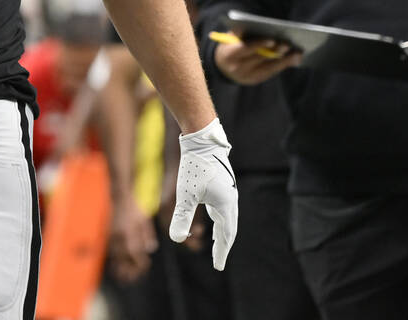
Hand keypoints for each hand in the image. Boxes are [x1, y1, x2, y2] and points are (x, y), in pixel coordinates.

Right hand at [108, 195, 157, 282]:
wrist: (117, 194)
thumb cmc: (132, 205)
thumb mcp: (144, 218)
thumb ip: (147, 234)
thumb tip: (151, 248)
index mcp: (132, 233)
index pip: (137, 254)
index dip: (140, 263)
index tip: (144, 266)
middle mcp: (121, 236)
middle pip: (125, 258)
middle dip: (129, 269)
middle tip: (131, 278)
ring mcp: (112, 235)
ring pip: (115, 255)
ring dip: (119, 266)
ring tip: (121, 276)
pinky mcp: (106, 233)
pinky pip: (109, 249)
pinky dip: (112, 258)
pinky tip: (114, 262)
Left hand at [169, 118, 237, 270]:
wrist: (203, 139)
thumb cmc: (194, 166)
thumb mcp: (185, 194)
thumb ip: (181, 217)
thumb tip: (176, 239)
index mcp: (225, 206)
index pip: (226, 236)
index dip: (221, 252)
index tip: (218, 266)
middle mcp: (231, 199)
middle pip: (229, 228)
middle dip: (223, 244)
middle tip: (219, 259)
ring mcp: (228, 190)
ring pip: (226, 216)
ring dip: (222, 231)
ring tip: (217, 242)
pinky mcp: (222, 182)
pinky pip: (223, 206)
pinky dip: (219, 217)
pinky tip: (212, 215)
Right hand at [213, 37, 299, 85]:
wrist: (222, 66)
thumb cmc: (230, 46)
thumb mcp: (230, 37)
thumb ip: (240, 32)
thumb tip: (257, 25)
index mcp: (229, 54)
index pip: (245, 48)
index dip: (258, 44)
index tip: (272, 40)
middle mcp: (237, 67)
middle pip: (259, 58)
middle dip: (275, 51)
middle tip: (288, 44)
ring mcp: (246, 76)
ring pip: (268, 67)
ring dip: (284, 60)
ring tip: (297, 53)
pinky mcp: (254, 80)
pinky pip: (270, 72)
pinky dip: (283, 65)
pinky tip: (293, 59)